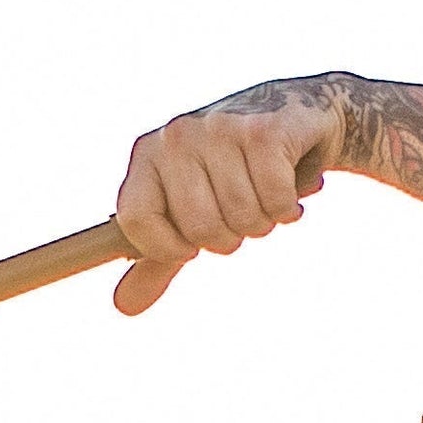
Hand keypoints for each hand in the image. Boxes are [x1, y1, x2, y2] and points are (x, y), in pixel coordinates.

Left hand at [108, 79, 353, 313]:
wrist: (299, 115)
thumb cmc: (237, 171)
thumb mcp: (191, 214)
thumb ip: (158, 259)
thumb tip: (123, 307)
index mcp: (149, 154)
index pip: (137, 220)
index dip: (170, 247)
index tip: (193, 243)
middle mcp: (178, 137)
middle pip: (199, 228)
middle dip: (229, 237)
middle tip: (240, 212)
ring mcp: (220, 130)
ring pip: (242, 216)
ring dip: (264, 221)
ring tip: (266, 195)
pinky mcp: (264, 131)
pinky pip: (274, 200)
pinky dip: (288, 208)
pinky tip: (291, 187)